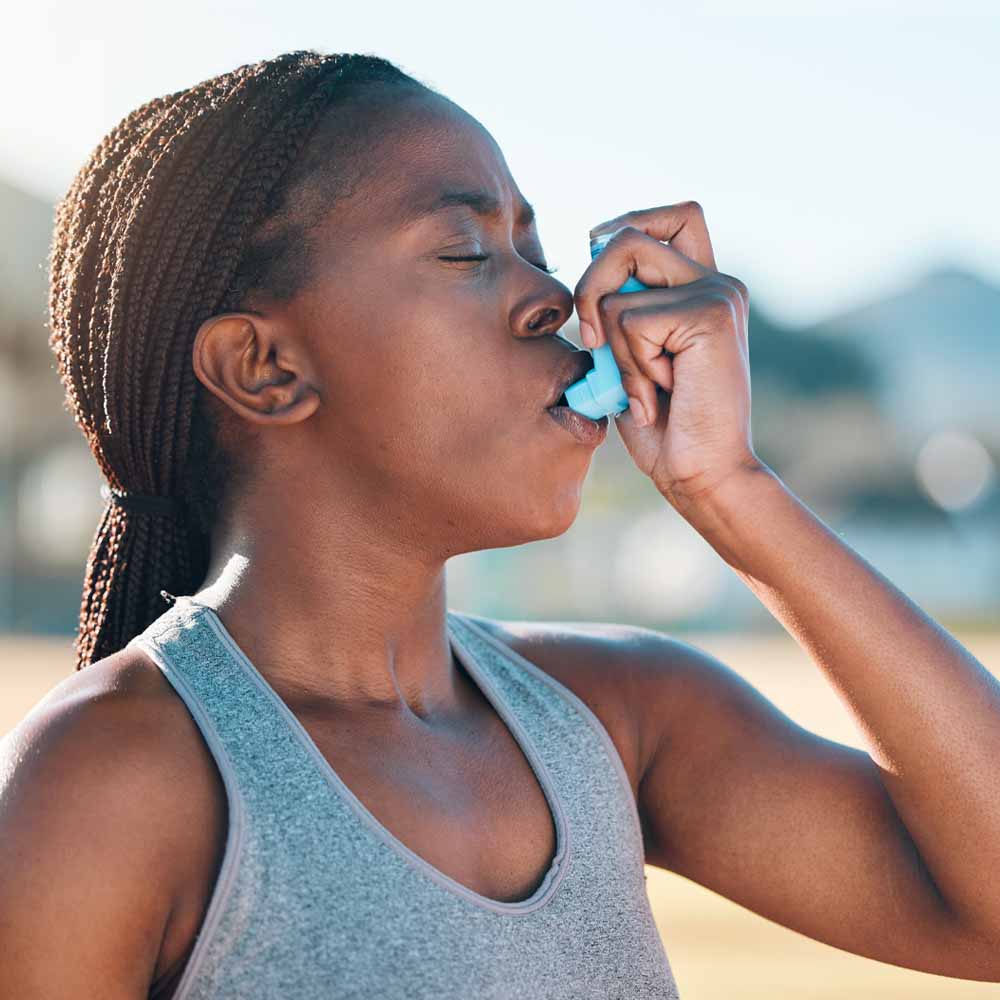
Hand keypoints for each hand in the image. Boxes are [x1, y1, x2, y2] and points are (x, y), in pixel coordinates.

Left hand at [574, 201, 761, 504]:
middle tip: (594, 341)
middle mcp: (716, 282)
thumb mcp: (630, 359)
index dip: (625, 228)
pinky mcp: (711, 313)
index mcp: (702, 289)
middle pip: (629, 235)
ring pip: (618, 288)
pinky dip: (628, 366)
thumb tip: (588, 274)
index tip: (600, 276)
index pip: (672, 217)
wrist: (702, 472)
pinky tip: (658, 395)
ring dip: (613, 347)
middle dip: (591, 286)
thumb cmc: (664, 427)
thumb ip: (620, 314)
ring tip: (644, 386)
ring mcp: (717, 293)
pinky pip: (629, 321)